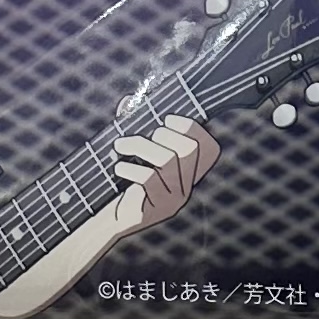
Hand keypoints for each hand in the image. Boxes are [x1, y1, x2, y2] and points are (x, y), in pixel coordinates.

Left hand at [109, 116, 216, 237]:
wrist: (110, 217)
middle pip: (189, 149)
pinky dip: (130, 166)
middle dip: (161, 134)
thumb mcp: (131, 150)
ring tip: (119, 146)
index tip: (166, 119)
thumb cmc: (122, 181)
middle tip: (138, 138)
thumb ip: (133, 124)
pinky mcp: (159, 209)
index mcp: (187, 170)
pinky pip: (149, 178)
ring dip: (138, 145)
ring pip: (166, 160)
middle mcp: (188, 185)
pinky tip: (118, 167)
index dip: (191, 127)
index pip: (208, 146)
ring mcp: (176, 199)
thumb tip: (128, 101)